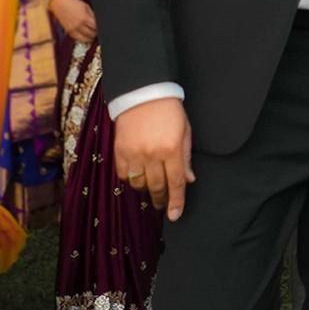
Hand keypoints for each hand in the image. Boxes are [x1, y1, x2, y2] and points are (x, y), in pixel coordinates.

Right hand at [48, 0, 96, 42]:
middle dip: (96, 34)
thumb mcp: (87, 7)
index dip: (100, 28)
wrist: (61, 4)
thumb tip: (99, 23)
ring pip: (84, 39)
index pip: (95, 27)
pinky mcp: (68, 31)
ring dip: (90, 39)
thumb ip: (93, 15)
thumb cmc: (74, 4)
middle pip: (91, 34)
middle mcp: (78, 25)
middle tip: (98, 32)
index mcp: (84, 18)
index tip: (102, 28)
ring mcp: (73, 29)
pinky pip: (77, 39)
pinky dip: (82, 39)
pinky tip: (86, 37)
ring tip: (93, 36)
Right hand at [115, 97, 194, 220]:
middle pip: (156, 187)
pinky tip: (137, 176)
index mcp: (172, 149)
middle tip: (163, 205)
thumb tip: (188, 181)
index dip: (176, 202)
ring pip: (138, 184)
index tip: (175, 215)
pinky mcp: (119, 152)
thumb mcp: (185, 132)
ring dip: (146, 190)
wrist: (144, 94)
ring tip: (151, 189)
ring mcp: (134, 154)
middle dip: (161, 200)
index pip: (175, 183)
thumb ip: (185, 158)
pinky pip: (124, 175)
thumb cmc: (169, 112)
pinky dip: (131, 179)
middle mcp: (152, 154)